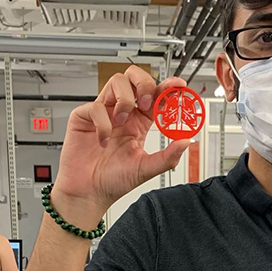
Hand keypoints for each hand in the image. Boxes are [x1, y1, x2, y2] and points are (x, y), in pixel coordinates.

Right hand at [52, 66, 189, 226]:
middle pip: (135, 77)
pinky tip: (104, 140)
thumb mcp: (147, 168)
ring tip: (122, 121)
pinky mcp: (84, 117)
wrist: (89, 193)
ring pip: (116, 82)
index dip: (167, 86)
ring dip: (124, 99)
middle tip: (147, 102)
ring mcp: (104, 113)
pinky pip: (95, 106)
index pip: (156, 95)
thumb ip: (168, 156)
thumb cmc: (114, 180)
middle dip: (145, 84)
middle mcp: (123, 113)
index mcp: (140, 122)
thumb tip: (186, 141)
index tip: (179, 85)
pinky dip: (102, 123)